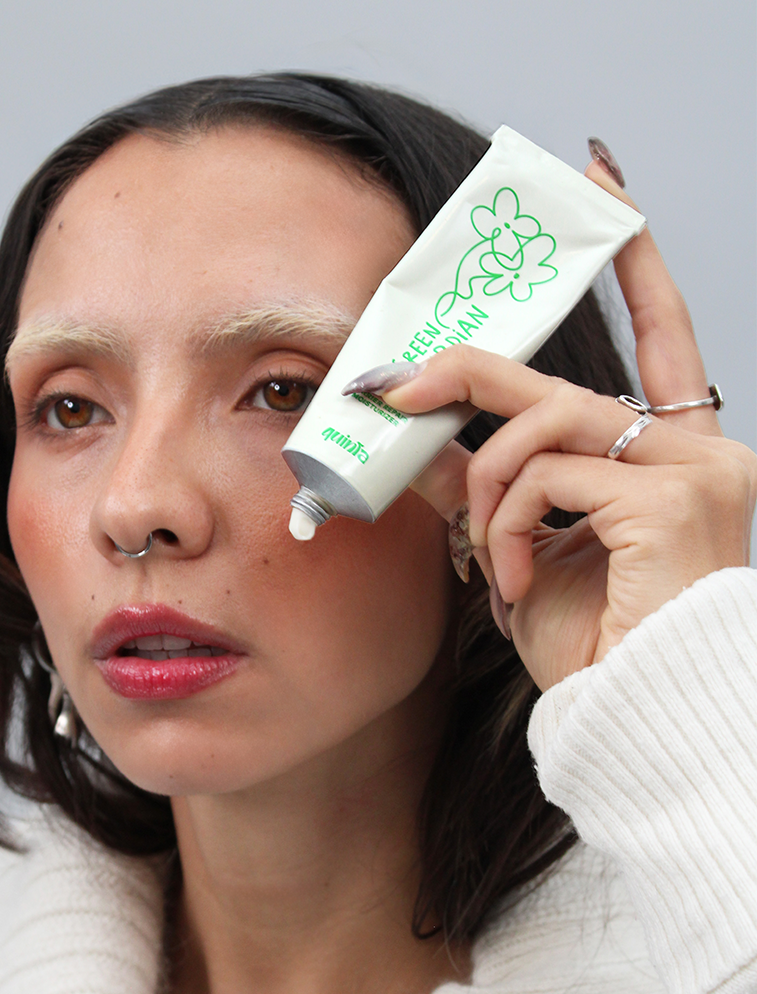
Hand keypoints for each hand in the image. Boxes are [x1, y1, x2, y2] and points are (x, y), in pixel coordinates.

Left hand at [368, 160, 755, 691]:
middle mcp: (698, 453)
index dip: (632, 259)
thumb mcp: (527, 549)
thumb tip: (418, 445)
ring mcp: (693, 475)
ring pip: (545, 426)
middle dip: (464, 376)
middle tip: (389, 387)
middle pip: (562, 378)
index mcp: (672, 457)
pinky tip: (520, 581)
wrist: (638, 718)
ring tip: (489, 552)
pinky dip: (510, 528)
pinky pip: (548, 477)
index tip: (602, 180)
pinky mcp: (670, 503)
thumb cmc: (596, 643)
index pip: (659, 333)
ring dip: (485, 486)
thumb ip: (485, 487)